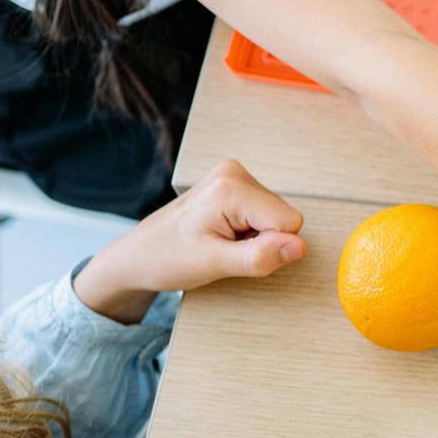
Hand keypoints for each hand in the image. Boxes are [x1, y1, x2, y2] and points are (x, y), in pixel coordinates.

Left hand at [73, 160, 306, 322]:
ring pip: (276, 217)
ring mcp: (234, 176)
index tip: (235, 252)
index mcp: (231, 187)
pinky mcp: (233, 185)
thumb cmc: (166, 258)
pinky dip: (248, 231)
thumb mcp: (214, 265)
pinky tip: (222, 235)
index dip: (269, 246)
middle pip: (283, 217)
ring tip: (220, 242)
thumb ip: (259, 256)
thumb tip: (299, 247)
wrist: (138, 255)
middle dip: (262, 241)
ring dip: (254, 238)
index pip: (289, 222)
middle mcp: (235, 173)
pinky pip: (263, 214)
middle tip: (225, 248)